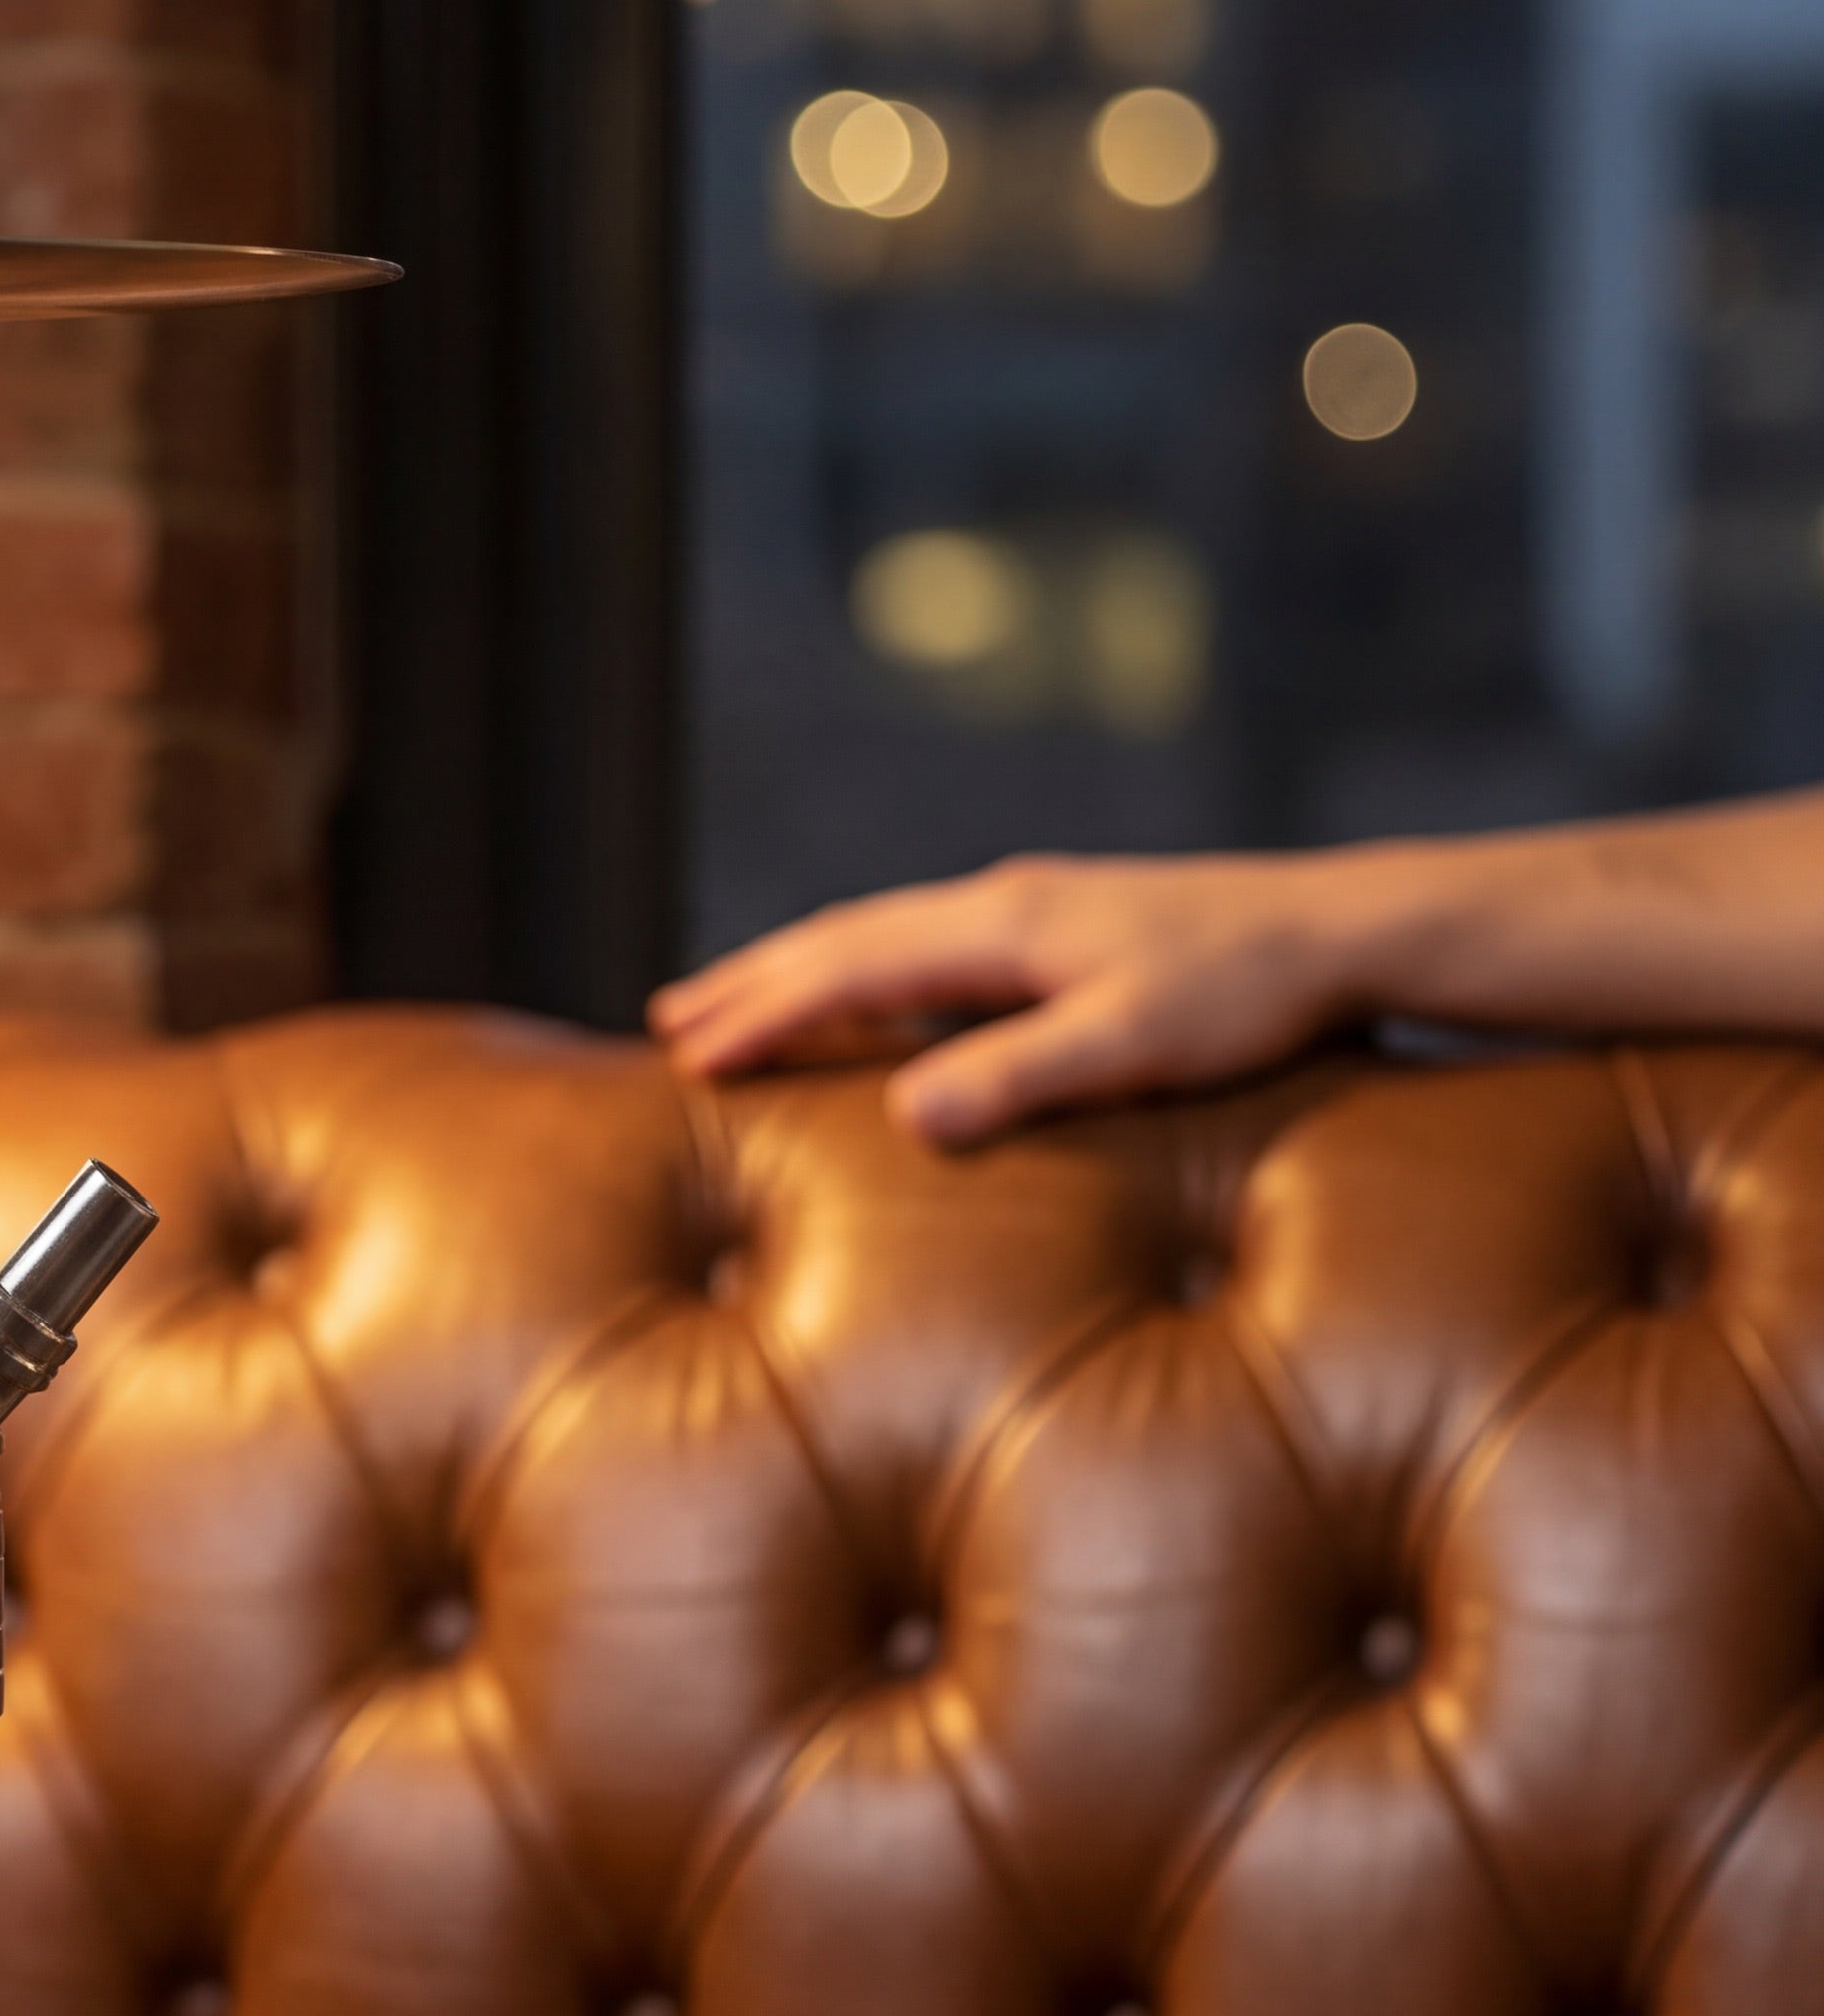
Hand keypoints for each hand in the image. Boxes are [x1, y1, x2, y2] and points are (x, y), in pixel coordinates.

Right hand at [648, 853, 1358, 1147]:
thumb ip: (1018, 1077)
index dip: (761, 1014)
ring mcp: (1035, 907)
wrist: (1349, 929)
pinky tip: (870, 1000)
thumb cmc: (1250, 997)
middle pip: (846, 936)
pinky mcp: (1067, 924)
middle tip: (667, 1021)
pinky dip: (866, 969)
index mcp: (1002, 926)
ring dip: (802, 968)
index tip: (684, 1058)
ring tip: (740, 1001)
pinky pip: (930, 942)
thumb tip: (904, 1114)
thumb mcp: (1134, 1047)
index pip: (847, 970)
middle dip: (753, 980)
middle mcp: (1005, 901)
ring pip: (885, 931)